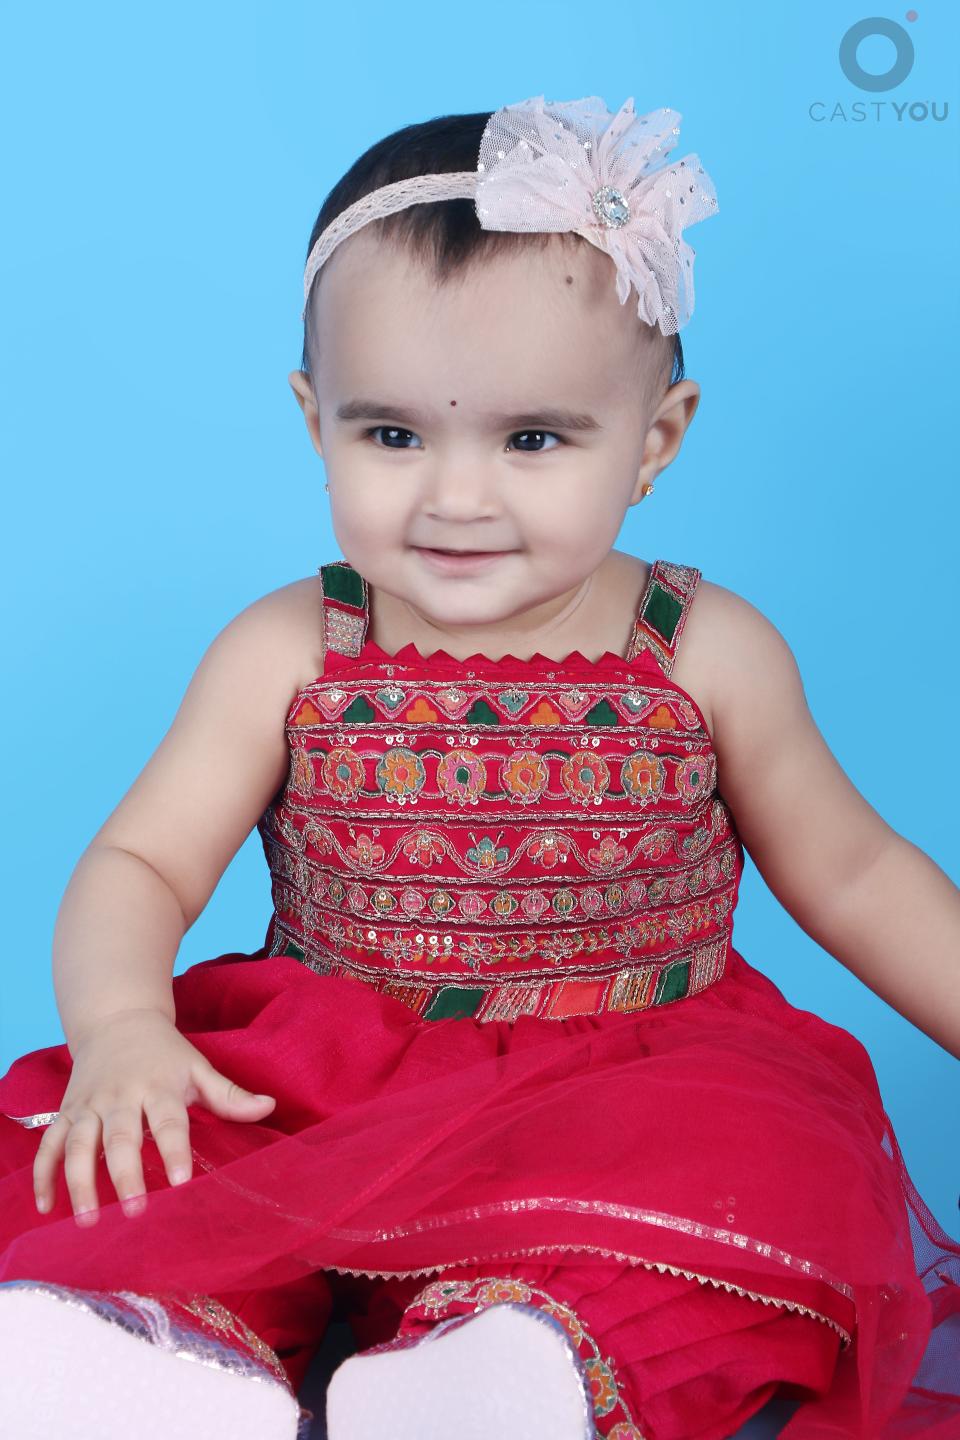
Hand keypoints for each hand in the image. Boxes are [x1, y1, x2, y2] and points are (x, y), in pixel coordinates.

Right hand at [32, 1008, 274, 1225]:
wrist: (117, 1020)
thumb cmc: (165, 1053)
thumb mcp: (198, 1067)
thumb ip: (229, 1094)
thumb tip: (269, 1107)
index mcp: (158, 1085)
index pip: (168, 1120)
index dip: (174, 1150)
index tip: (180, 1182)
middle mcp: (120, 1096)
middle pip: (121, 1136)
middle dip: (125, 1173)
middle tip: (135, 1210)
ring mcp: (88, 1104)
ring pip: (79, 1143)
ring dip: (79, 1181)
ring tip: (88, 1219)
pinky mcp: (66, 1112)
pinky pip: (49, 1145)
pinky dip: (44, 1175)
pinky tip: (46, 1208)